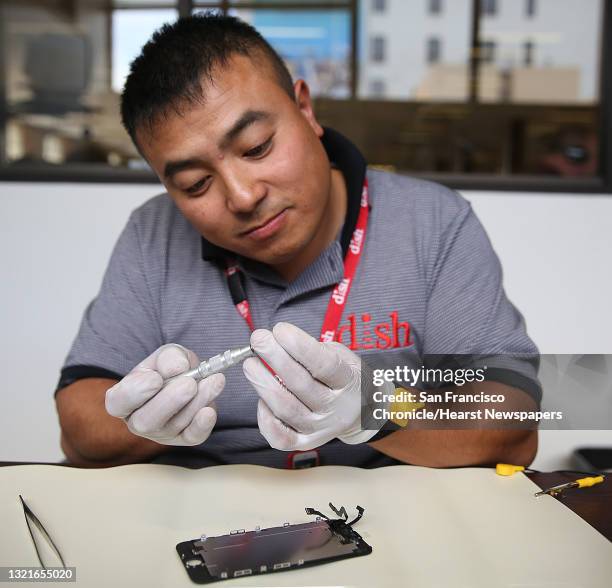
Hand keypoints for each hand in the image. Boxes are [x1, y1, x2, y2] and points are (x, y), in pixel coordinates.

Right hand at [105, 344, 224, 445]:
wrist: (190, 377)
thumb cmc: (169, 367)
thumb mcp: (166, 354)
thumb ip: (168, 357)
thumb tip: (178, 368)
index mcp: (123, 399)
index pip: (118, 402)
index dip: (135, 392)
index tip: (155, 378)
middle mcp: (138, 421)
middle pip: (146, 421)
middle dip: (170, 401)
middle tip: (189, 383)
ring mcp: (161, 433)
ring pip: (175, 424)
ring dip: (197, 401)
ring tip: (213, 380)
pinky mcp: (184, 438)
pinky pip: (192, 437)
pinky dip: (202, 425)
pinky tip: (210, 410)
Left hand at [243, 322, 391, 450]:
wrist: (361, 412)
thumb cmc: (343, 376)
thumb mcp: (342, 355)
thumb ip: (314, 350)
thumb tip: (278, 341)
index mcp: (349, 382)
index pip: (324, 364)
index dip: (300, 346)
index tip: (280, 329)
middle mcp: (337, 408)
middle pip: (301, 385)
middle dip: (275, 358)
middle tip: (258, 339)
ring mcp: (321, 428)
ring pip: (287, 409)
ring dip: (263, 384)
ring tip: (250, 364)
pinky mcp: (306, 442)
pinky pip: (281, 438)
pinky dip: (265, 419)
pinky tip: (260, 399)